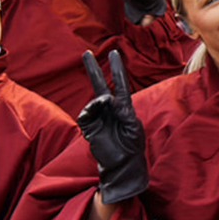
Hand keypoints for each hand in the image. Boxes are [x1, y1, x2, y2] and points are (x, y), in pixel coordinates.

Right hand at [79, 50, 149, 201]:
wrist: (122, 166)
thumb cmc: (132, 147)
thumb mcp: (133, 125)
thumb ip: (121, 109)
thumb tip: (107, 98)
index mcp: (124, 107)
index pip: (121, 83)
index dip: (117, 69)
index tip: (114, 53)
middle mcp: (110, 109)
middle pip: (100, 85)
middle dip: (93, 69)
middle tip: (86, 53)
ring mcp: (99, 117)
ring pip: (93, 100)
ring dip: (98, 100)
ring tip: (105, 103)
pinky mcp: (90, 127)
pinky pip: (85, 113)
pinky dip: (90, 108)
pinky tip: (95, 109)